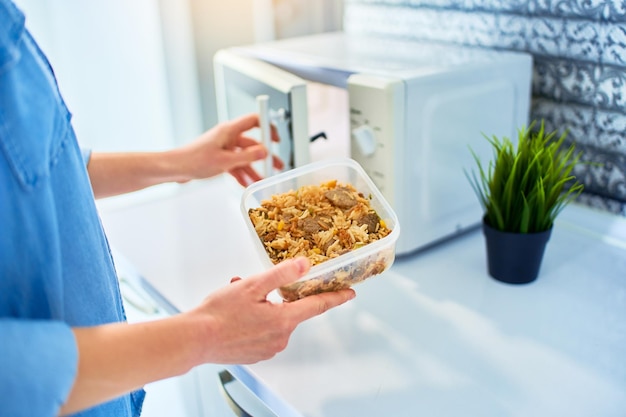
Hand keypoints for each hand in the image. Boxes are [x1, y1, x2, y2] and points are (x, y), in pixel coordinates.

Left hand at [175, 113, 283, 185]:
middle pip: (252, 143)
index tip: (276, 139)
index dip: (268, 127)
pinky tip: (247, 184)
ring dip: (254, 169)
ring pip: (244, 157)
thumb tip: (265, 152)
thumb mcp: (225, 161)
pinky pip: (235, 165)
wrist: (175, 168)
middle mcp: (228, 137)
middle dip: (265, 155)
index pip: (255, 120)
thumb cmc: (194, 160)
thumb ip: (247, 157)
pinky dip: (242, 174)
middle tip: (276, 165)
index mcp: (229, 131)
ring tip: (264, 180)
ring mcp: (223, 148)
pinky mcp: (218, 158)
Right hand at [186, 257, 355, 363]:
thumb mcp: (253, 285)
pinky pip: (262, 332)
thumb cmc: (219, 313)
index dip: (335, 297)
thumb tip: (305, 264)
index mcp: (283, 320)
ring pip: (274, 320)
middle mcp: (280, 338)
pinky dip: (254, 320)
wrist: (195, 340)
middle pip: (290, 310)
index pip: (318, 306)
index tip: (349, 293)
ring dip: (262, 306)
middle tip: (254, 285)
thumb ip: (282, 274)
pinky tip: (236, 313)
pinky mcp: (255, 354)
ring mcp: (268, 348)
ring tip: (238, 298)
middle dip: (277, 295)